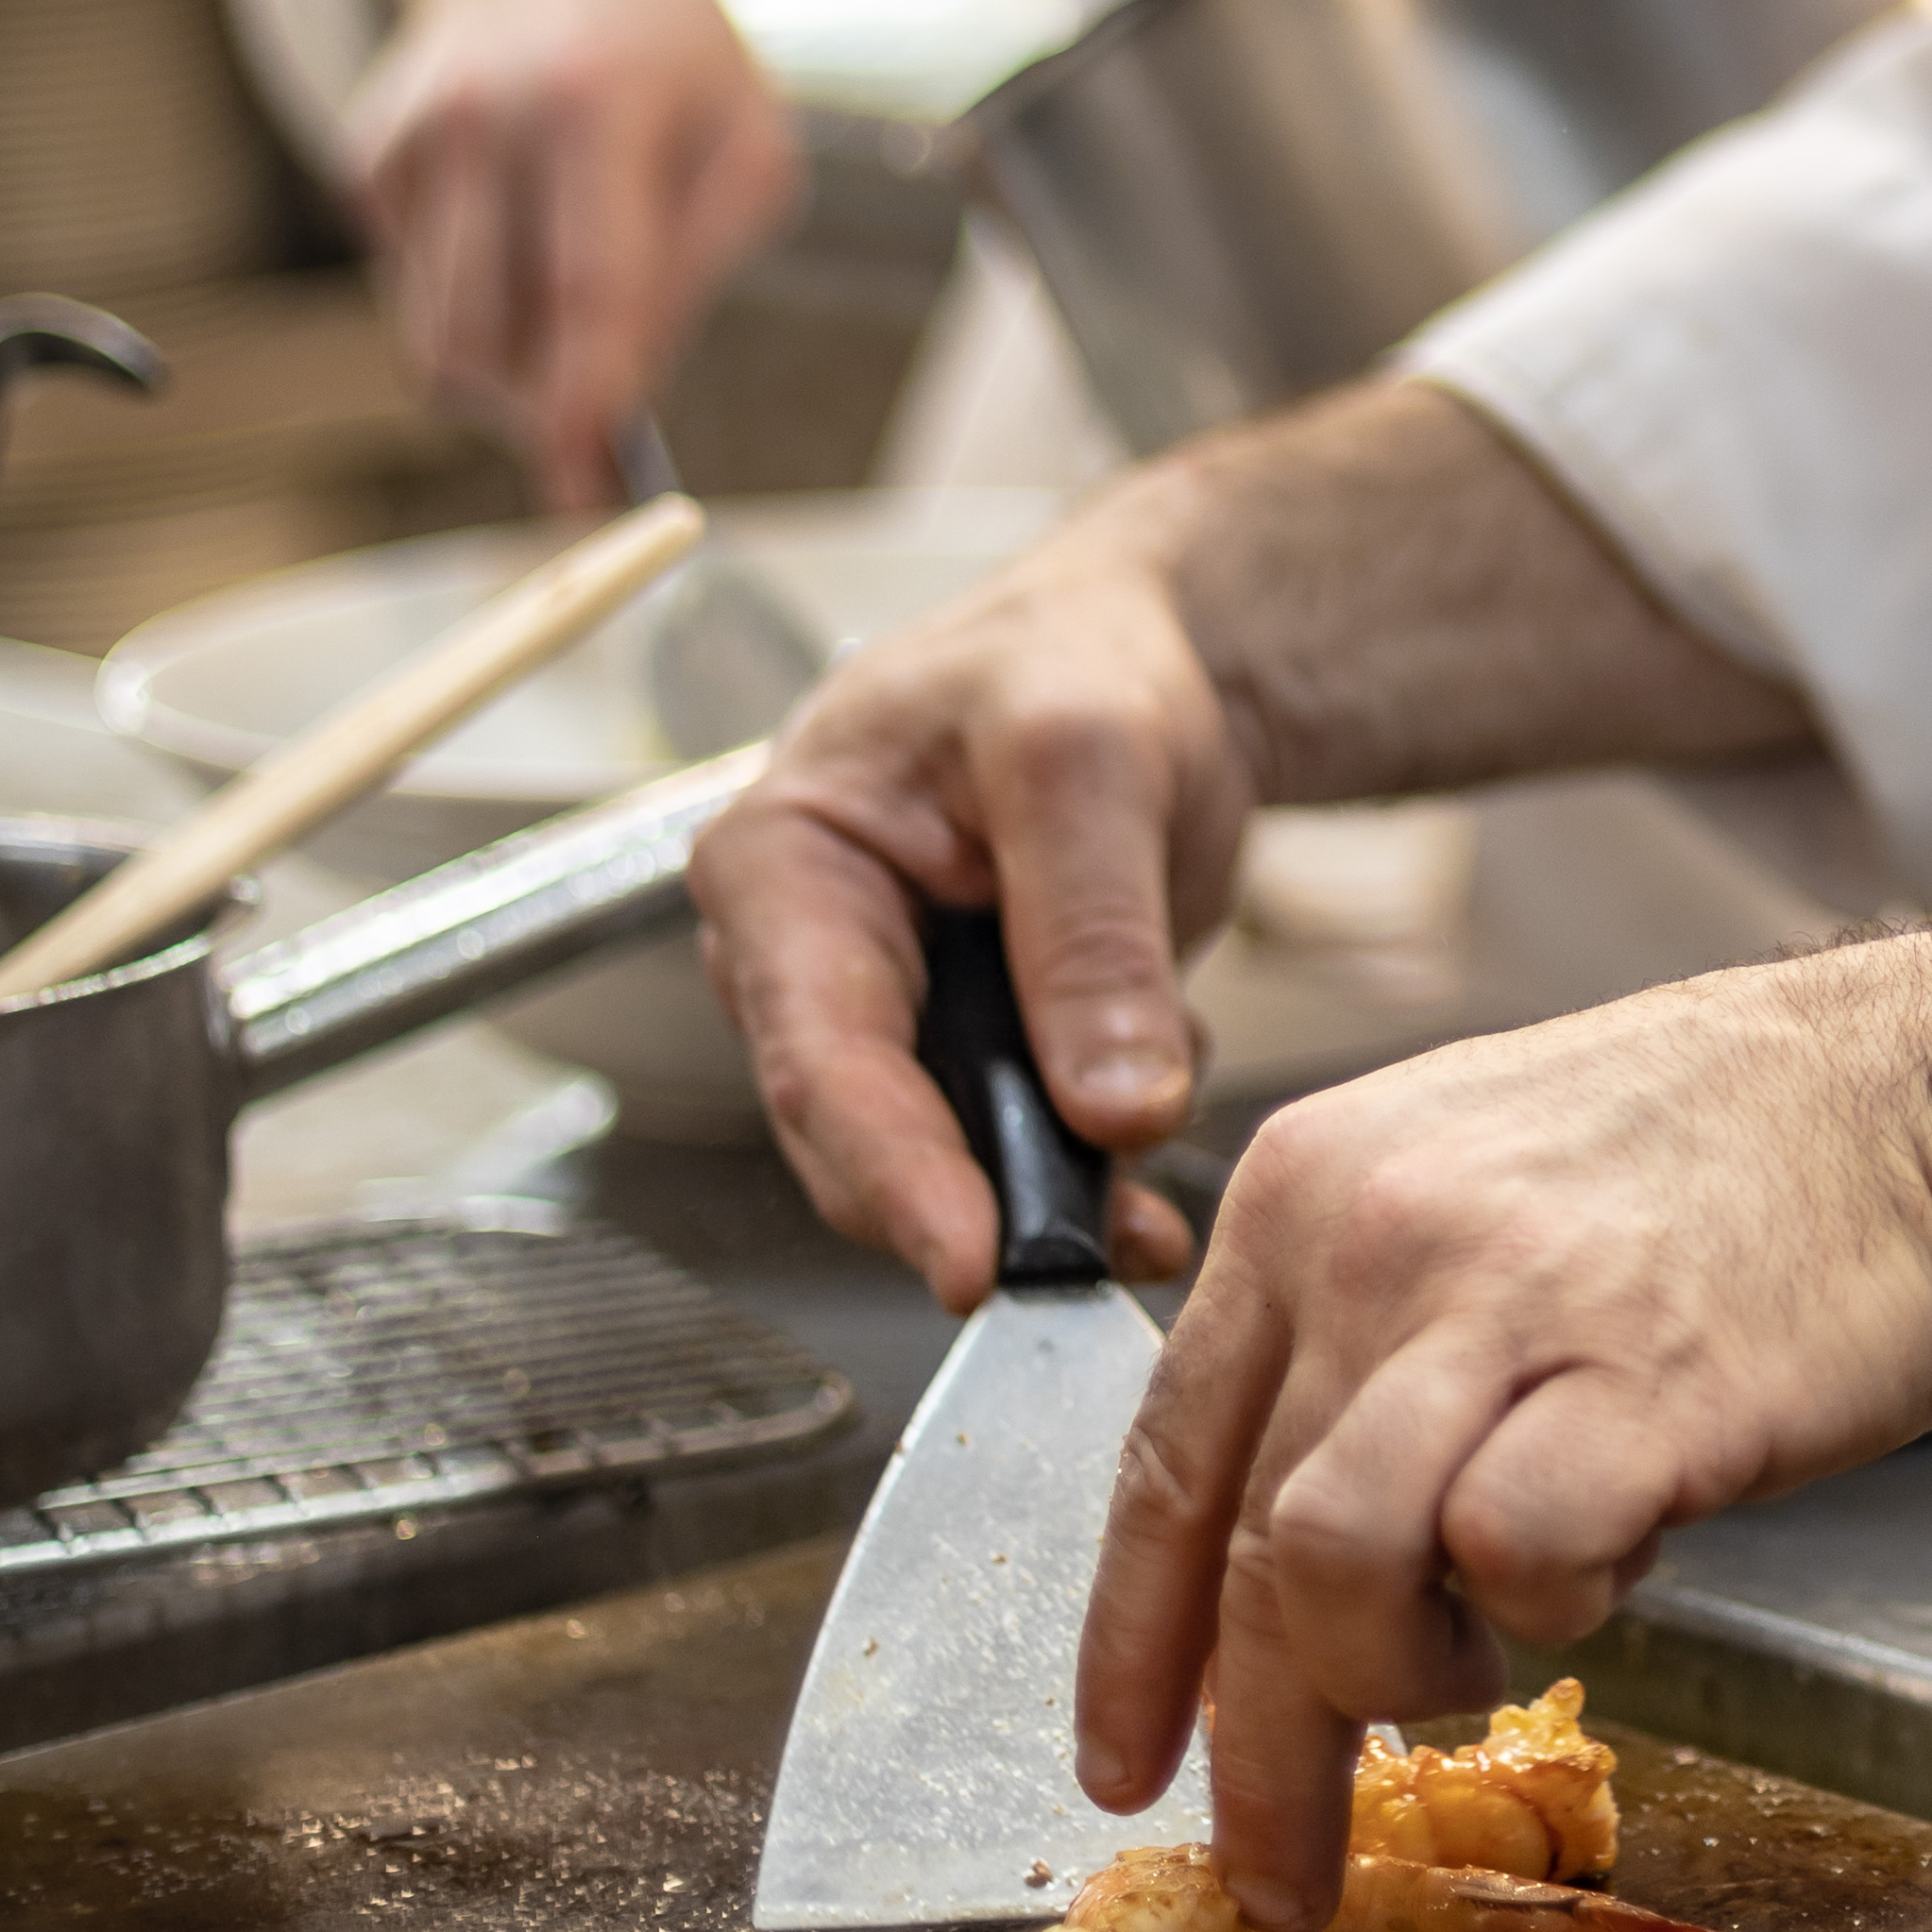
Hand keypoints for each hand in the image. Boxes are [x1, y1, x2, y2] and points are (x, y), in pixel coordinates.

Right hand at [347, 0, 796, 503]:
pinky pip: (410, 293)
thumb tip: (617, 401)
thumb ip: (693, 273)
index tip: (582, 490)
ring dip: (501, 370)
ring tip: (565, 310)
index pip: (589, 287)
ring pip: (433, 335)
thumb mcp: (746, 149)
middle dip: (538, 410)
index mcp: (598, 103)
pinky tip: (513, 230)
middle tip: (592, 424)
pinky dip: (468, 301)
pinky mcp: (363, 155)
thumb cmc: (678, 66)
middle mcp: (485, 114)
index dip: (583, 403)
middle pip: (487, 336)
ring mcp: (410, 134)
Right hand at [685, 467, 1262, 1302]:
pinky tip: (1151, 1165)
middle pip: (862, 1132)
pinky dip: (1087, 1177)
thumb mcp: (1087, 757)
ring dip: (1042, 1207)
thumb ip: (1093, 933)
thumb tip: (1115, 1110)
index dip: (895, 1173)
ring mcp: (885, 1013)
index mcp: (779, 864)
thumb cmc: (1081, 663)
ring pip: (941, 1160)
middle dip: (973, 1210)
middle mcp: (805, 955)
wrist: (1144, 658)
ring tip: (1142, 1230)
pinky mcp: (966, 1051)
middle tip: (1083, 1273)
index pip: (820, 1052)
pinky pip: (1013, 1148)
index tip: (973, 1265)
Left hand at [1075, 841, 1931, 1923]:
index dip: (1131, 1641)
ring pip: (1331, 1564)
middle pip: (1243, 1546)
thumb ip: (1365, 1350)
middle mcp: (1373, 1232)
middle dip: (1253, 1748)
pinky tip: (1619, 1554)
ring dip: (1395, 1678)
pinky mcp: (1637, 1376)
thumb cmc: (1718, 1158)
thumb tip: (1293, 1562)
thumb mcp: (1471, 1190)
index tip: (1119, 1761)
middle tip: (1284, 1868)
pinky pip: (1519, 1553)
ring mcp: (1502, 1299)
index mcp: (1307, 1189)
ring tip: (1487, 1661)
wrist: (1920, 1089)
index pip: (1164, 1458)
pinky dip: (1555, 1601)